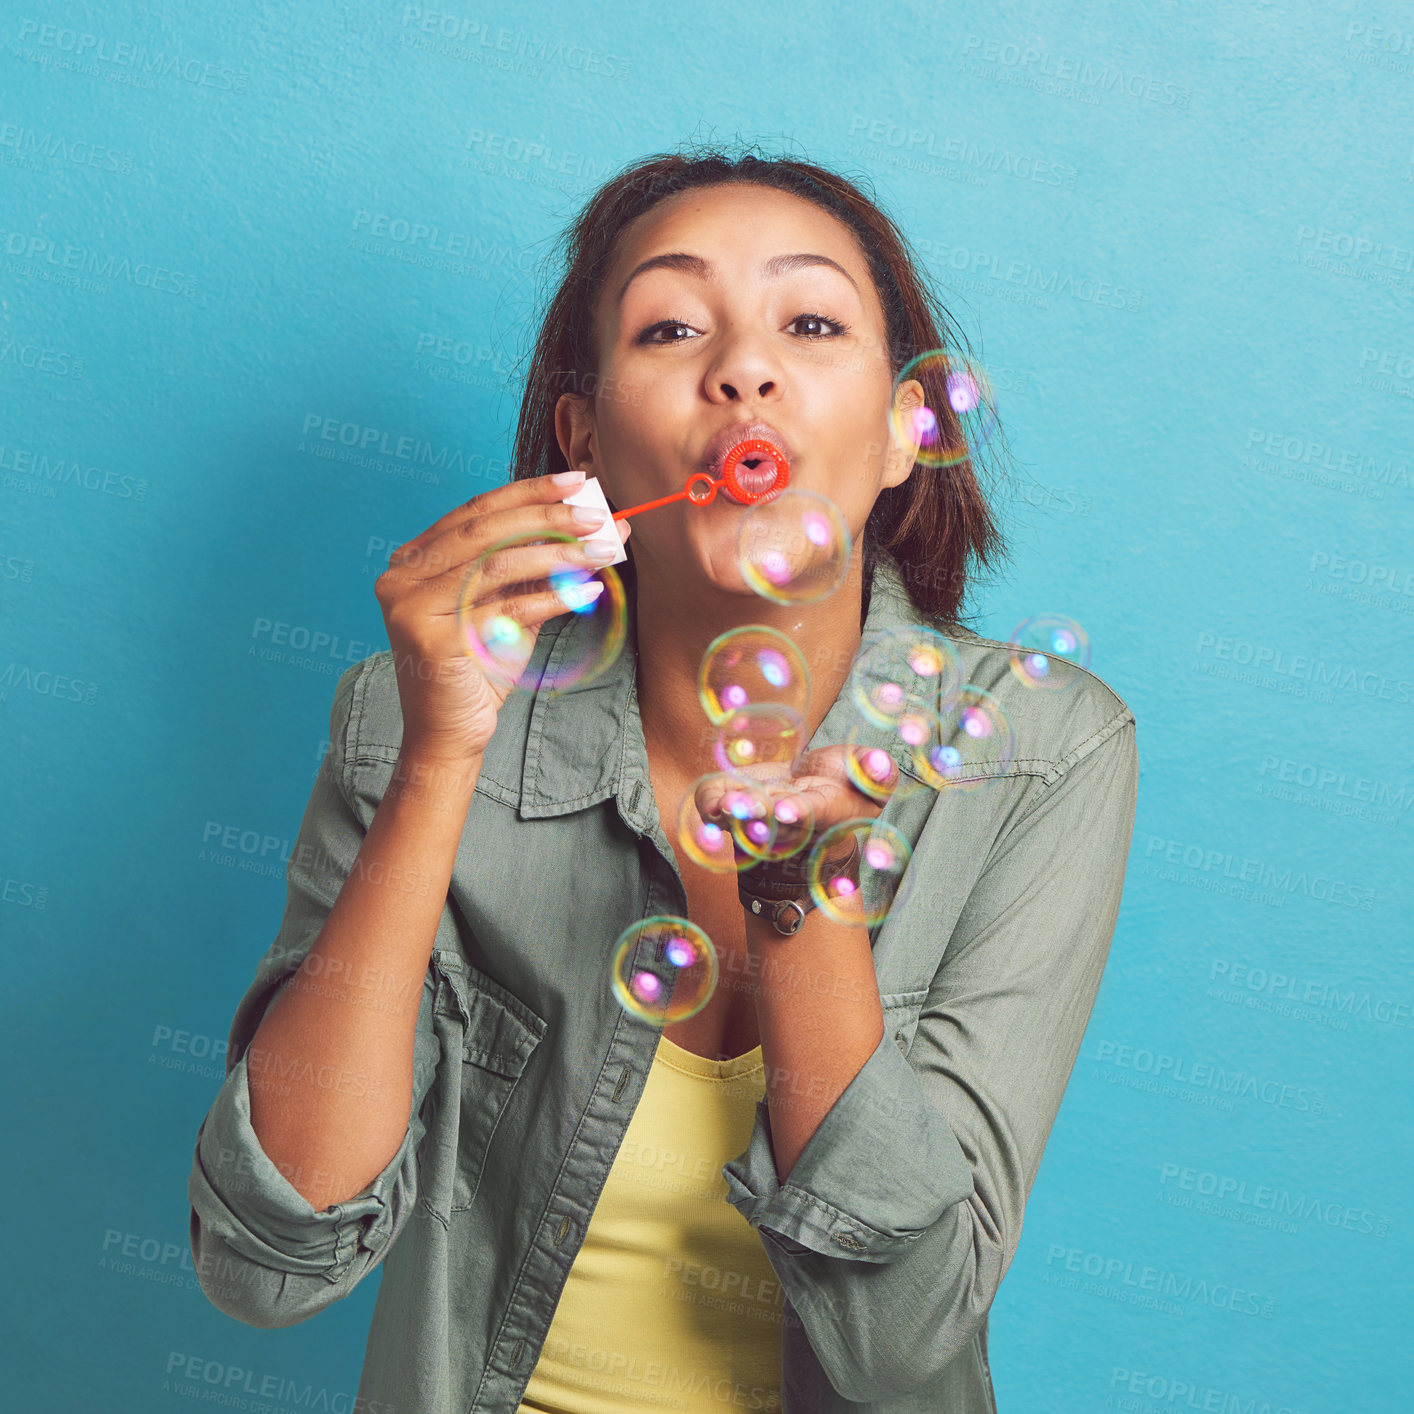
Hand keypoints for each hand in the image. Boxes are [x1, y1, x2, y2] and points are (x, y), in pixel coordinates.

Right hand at [373, 471, 630, 763]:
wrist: (452, 734)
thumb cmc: (482, 667)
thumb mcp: (510, 606)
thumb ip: (539, 566)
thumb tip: (599, 526)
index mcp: (415, 558)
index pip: (477, 511)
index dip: (528, 492)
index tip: (576, 482)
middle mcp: (403, 576)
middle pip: (485, 531)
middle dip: (547, 517)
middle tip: (596, 515)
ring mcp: (411, 607)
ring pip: (496, 565)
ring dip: (558, 554)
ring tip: (603, 551)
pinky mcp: (432, 640)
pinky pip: (504, 609)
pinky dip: (552, 598)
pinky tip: (588, 592)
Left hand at [695, 744, 899, 877]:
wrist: (815, 791)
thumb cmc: (848, 785)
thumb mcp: (873, 778)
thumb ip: (879, 774)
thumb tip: (880, 764)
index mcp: (823, 812)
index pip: (810, 813)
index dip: (797, 811)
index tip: (785, 809)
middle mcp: (787, 820)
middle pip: (768, 820)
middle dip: (754, 812)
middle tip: (739, 802)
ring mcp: (758, 815)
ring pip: (738, 819)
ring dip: (728, 812)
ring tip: (721, 802)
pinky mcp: (736, 804)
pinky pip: (715, 806)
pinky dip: (709, 800)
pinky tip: (712, 795)